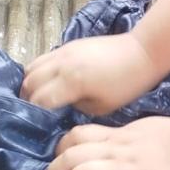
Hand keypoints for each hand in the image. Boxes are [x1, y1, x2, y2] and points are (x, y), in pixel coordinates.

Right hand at [21, 34, 158, 115]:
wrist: (141, 53)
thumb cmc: (127, 85)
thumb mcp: (102, 107)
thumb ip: (76, 107)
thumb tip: (60, 108)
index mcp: (71, 81)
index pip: (39, 100)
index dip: (35, 114)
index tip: (37, 125)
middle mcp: (62, 63)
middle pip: (30, 82)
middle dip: (28, 99)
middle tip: (34, 113)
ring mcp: (64, 51)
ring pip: (32, 67)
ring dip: (30, 83)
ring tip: (36, 97)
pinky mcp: (69, 44)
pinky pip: (43, 57)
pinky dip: (38, 71)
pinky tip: (46, 82)